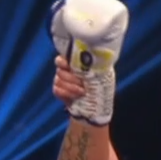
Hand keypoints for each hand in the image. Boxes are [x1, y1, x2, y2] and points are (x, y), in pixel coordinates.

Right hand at [49, 0, 128, 125]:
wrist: (95, 108)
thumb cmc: (100, 88)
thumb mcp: (103, 73)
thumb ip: (98, 63)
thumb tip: (102, 50)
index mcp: (76, 63)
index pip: (63, 56)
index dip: (63, 60)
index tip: (69, 65)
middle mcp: (66, 69)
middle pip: (59, 68)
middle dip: (71, 77)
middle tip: (82, 83)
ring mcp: (60, 80)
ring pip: (58, 79)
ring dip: (71, 87)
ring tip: (82, 91)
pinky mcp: (59, 91)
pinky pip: (57, 89)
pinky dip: (66, 94)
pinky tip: (75, 96)